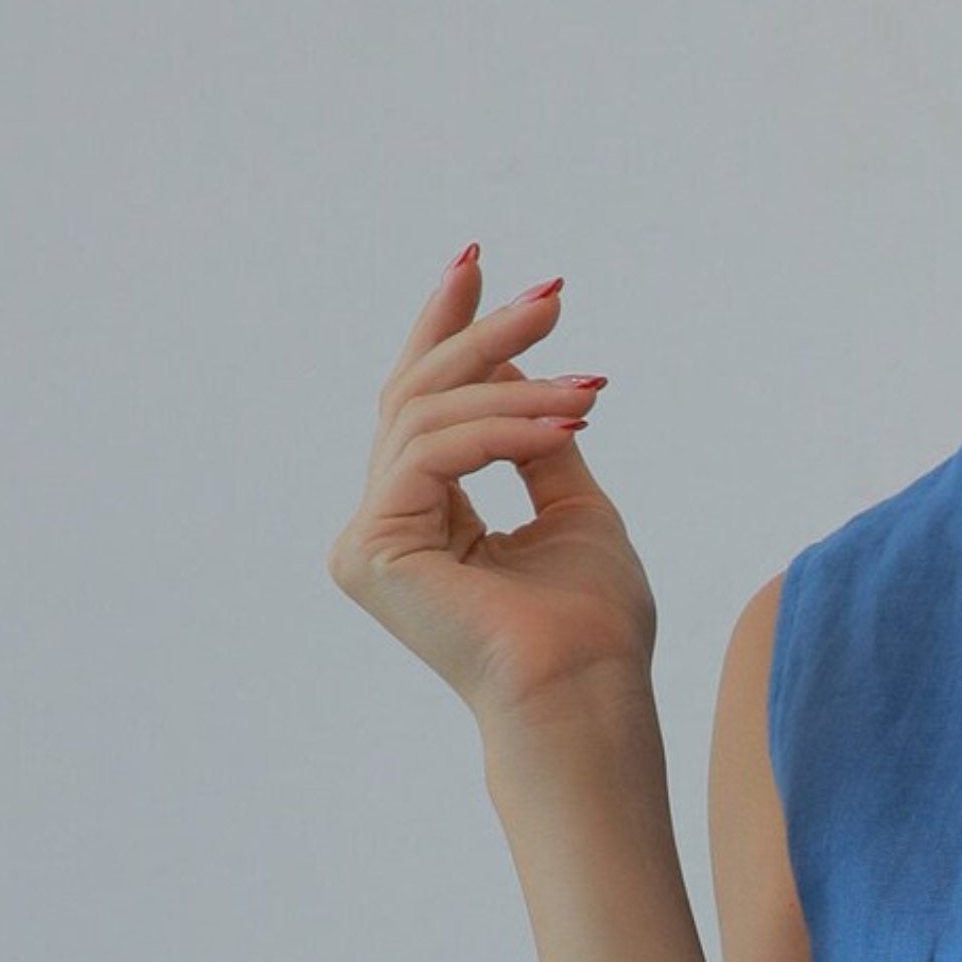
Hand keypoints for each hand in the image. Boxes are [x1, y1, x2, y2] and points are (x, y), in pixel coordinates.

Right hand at [328, 246, 655, 721]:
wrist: (589, 697)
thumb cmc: (593, 628)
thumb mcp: (574, 508)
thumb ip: (538, 441)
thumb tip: (526, 367)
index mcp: (424, 520)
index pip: (425, 409)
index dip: (447, 331)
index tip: (478, 264)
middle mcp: (385, 527)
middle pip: (417, 399)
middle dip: (481, 336)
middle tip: (549, 294)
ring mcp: (367, 539)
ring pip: (427, 416)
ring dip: (516, 387)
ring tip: (590, 390)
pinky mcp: (369, 548)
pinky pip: (432, 453)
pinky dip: (502, 430)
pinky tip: (567, 426)